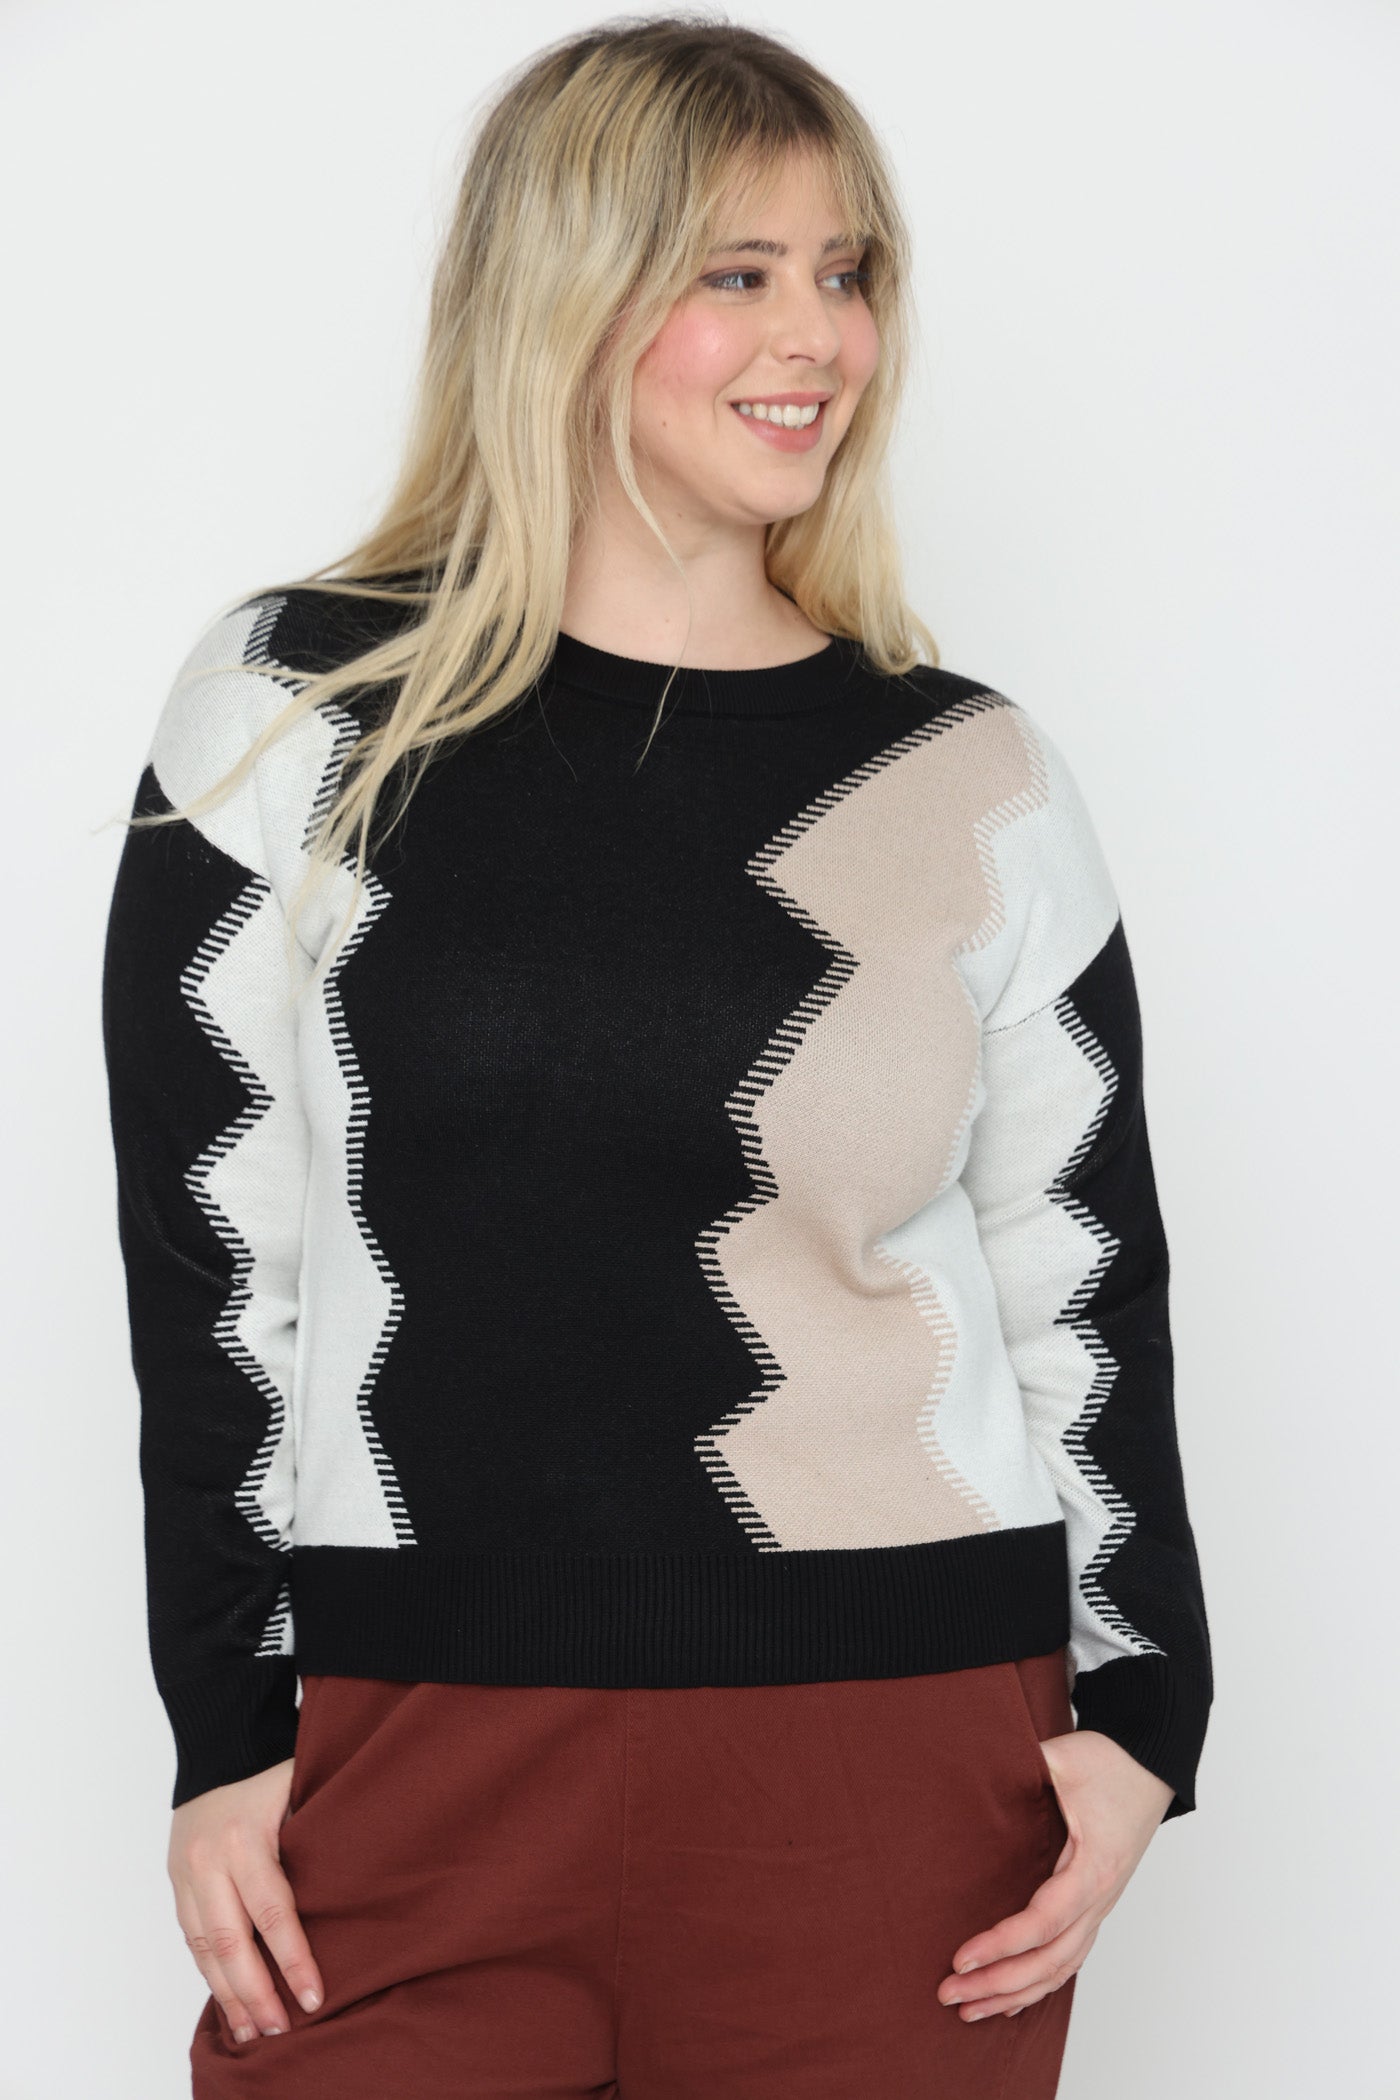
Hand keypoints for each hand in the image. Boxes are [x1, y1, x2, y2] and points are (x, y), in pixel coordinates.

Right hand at [168, 1759, 324, 2044]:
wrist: (220, 1746)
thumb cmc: (273, 1770)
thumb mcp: (301, 1792)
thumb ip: (317, 1838)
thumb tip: (357, 1890)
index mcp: (245, 1838)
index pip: (272, 1910)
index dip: (293, 1958)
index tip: (314, 1995)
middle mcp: (210, 1861)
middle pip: (232, 1941)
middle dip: (256, 1993)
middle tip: (281, 2030)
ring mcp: (187, 1874)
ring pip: (205, 1948)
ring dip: (228, 1995)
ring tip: (251, 2032)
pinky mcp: (176, 1883)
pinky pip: (191, 1937)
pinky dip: (209, 1973)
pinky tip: (226, 2001)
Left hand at [938, 1729, 1174, 2020]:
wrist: (1149, 1767)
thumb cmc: (1110, 1763)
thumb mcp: (1064, 1757)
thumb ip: (1023, 1765)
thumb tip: (975, 1762)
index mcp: (1094, 1868)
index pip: (1043, 1922)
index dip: (1001, 1944)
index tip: (961, 1958)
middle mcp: (1100, 1899)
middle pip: (1049, 1961)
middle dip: (998, 1983)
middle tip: (949, 1993)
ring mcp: (1100, 1907)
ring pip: (1060, 1969)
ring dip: (1015, 1993)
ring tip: (970, 2010)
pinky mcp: (1095, 1905)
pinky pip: (1069, 1959)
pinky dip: (1039, 1985)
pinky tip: (1010, 2000)